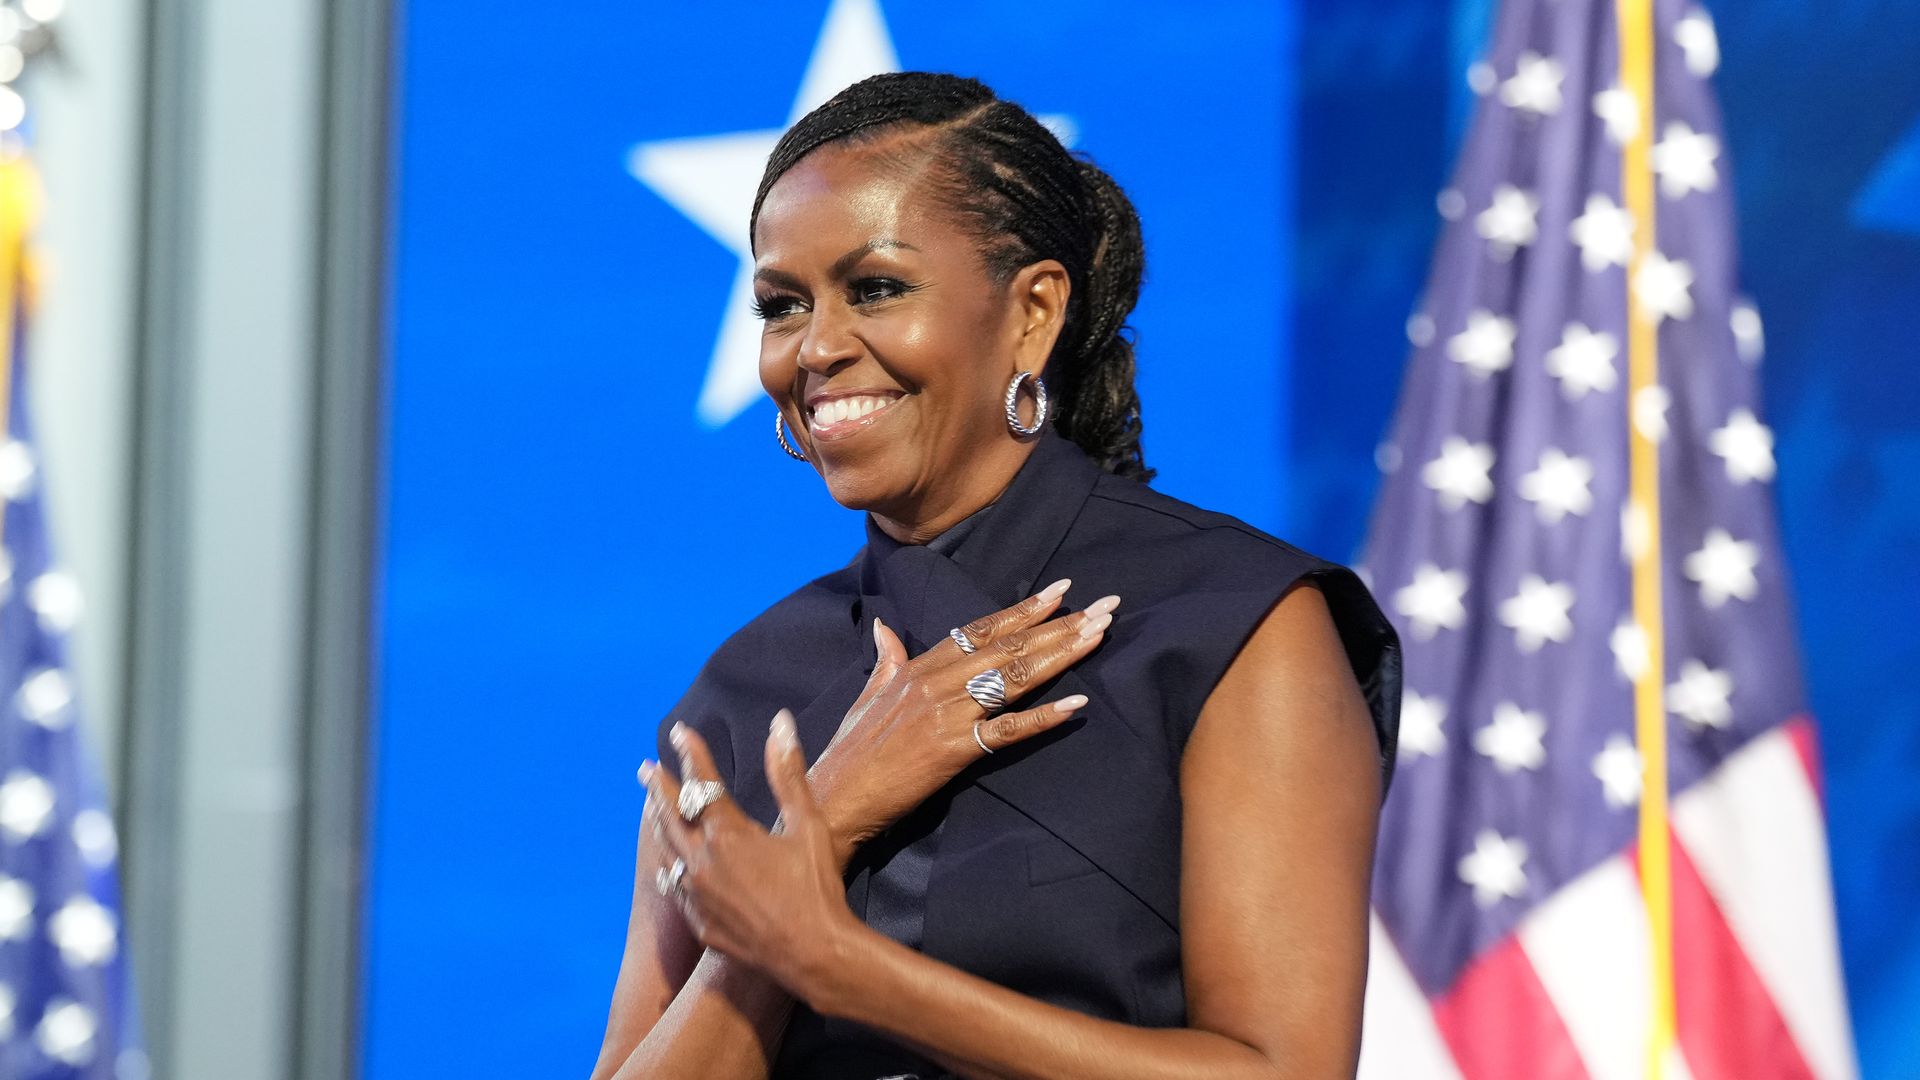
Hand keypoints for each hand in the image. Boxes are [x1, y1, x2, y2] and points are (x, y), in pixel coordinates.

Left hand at [644, 711, 858, 998]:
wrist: (813, 954)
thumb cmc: (816, 887)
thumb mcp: (808, 825)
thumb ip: (788, 773)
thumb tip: (780, 724)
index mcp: (729, 834)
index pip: (702, 781)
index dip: (690, 753)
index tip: (680, 732)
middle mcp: (702, 861)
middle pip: (670, 813)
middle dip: (658, 786)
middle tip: (645, 767)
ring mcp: (696, 895)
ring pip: (667, 850)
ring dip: (658, 823)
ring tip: (651, 807)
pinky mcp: (699, 922)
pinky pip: (674, 887)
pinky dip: (669, 868)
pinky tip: (668, 865)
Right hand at [809, 579, 1118, 866]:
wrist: (835, 797)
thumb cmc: (852, 751)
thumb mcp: (868, 695)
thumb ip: (885, 659)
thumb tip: (885, 629)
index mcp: (918, 667)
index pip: (980, 629)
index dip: (1023, 609)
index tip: (1062, 590)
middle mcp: (936, 682)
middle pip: (1008, 646)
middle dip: (1059, 624)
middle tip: (1105, 606)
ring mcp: (946, 714)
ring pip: (1013, 677)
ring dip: (1061, 654)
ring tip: (1098, 635)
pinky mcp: (953, 750)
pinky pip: (1007, 731)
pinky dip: (1043, 718)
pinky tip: (1077, 704)